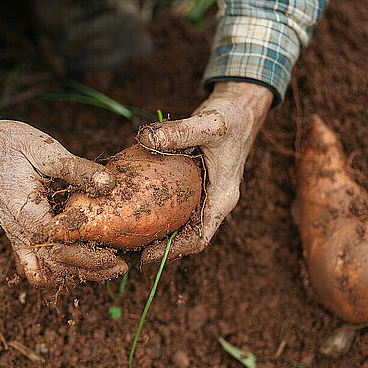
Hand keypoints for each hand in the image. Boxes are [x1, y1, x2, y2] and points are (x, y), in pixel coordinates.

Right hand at [0, 118, 127, 285]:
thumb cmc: (9, 144)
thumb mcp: (44, 149)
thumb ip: (77, 168)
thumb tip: (109, 182)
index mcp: (27, 213)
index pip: (61, 248)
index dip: (90, 255)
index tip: (115, 253)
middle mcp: (18, 231)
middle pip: (54, 268)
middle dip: (88, 271)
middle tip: (119, 268)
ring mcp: (15, 236)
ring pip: (42, 272)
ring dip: (72, 274)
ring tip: (103, 268)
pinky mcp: (15, 234)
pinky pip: (32, 264)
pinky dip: (53, 270)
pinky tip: (77, 261)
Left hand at [138, 81, 272, 263]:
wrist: (241, 109)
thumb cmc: (231, 118)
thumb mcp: (208, 123)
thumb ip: (179, 132)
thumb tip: (145, 137)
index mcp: (222, 198)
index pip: (200, 238)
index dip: (174, 252)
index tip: (146, 258)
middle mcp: (214, 201)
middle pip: (187, 237)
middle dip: (160, 249)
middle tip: (127, 252)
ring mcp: (205, 195)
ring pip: (181, 225)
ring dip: (158, 234)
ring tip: (127, 239)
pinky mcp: (195, 185)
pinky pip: (177, 207)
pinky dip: (158, 213)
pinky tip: (134, 211)